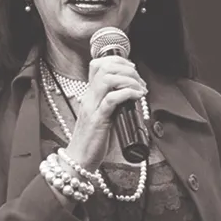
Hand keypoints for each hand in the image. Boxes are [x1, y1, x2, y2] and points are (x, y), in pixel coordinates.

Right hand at [63, 55, 147, 170]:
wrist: (80, 160)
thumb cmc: (93, 142)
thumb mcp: (104, 117)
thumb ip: (114, 105)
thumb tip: (133, 97)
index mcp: (90, 95)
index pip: (98, 65)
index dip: (117, 60)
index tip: (132, 70)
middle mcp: (89, 98)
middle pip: (104, 67)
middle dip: (127, 68)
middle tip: (140, 80)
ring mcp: (92, 107)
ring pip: (108, 79)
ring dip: (129, 79)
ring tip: (140, 89)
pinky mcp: (98, 120)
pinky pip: (112, 99)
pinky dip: (128, 93)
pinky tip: (137, 97)